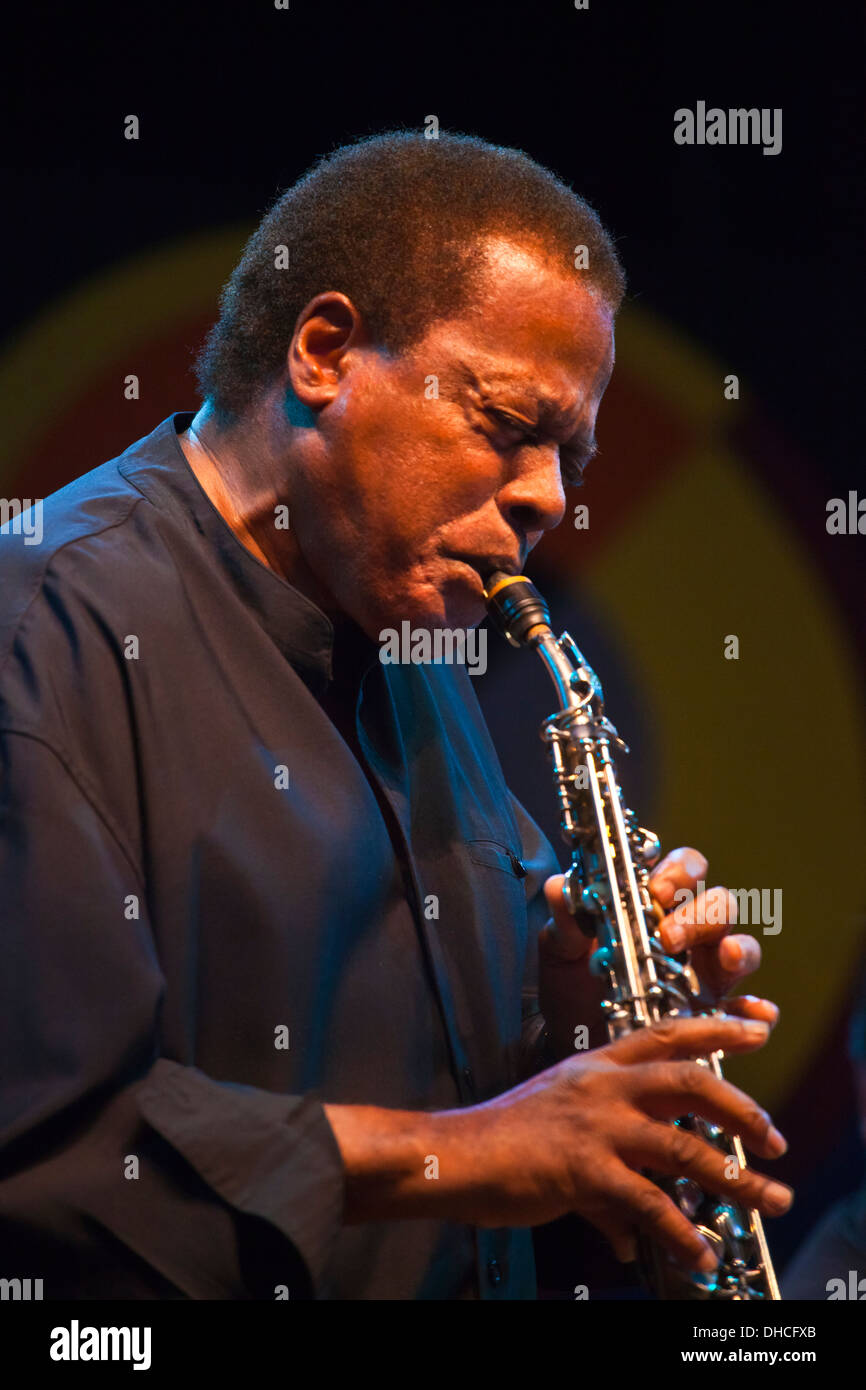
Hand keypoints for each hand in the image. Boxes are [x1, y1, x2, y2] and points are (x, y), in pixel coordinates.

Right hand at [451, 1014, 791, 1272]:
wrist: (454, 1155)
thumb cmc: (502, 1140)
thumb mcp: (559, 1129)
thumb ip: (607, 1175)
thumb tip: (631, 1228)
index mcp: (597, 1065)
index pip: (667, 1034)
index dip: (717, 1028)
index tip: (758, 1027)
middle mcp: (602, 1086)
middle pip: (690, 1081)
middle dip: (742, 1108)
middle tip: (775, 1137)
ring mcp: (595, 1126)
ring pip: (684, 1146)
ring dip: (735, 1178)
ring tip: (768, 1200)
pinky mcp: (584, 1169)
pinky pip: (648, 1204)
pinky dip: (680, 1233)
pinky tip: (698, 1254)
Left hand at [537, 847, 778, 1058]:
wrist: (573, 1046)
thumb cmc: (573, 988)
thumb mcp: (561, 954)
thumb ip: (565, 922)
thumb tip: (558, 887)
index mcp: (657, 908)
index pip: (685, 870)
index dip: (679, 872)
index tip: (656, 891)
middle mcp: (690, 936)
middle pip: (719, 905)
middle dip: (699, 915)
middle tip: (668, 938)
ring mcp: (708, 976)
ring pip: (743, 949)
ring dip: (740, 949)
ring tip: (726, 957)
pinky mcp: (716, 1020)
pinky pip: (752, 1014)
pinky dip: (757, 1012)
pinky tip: (752, 1015)